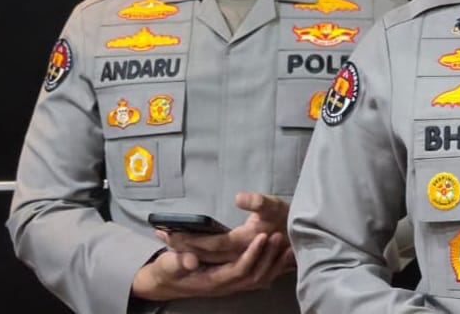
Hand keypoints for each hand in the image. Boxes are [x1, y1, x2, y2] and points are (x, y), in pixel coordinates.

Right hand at [131, 231, 294, 300]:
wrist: (166, 283)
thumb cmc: (167, 271)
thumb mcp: (167, 266)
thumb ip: (177, 262)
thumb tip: (190, 260)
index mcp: (212, 281)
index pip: (239, 270)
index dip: (252, 254)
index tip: (262, 235)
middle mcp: (226, 286)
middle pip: (254, 275)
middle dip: (268, 256)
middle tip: (279, 235)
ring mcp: (232, 285)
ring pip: (260, 279)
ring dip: (275, 263)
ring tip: (289, 246)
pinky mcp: (236, 281)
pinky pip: (260, 278)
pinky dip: (274, 269)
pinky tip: (285, 257)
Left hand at [156, 193, 290, 266]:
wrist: (297, 234)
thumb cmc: (284, 216)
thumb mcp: (274, 205)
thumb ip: (258, 201)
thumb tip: (239, 197)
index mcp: (245, 241)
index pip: (212, 243)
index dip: (191, 239)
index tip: (170, 232)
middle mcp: (239, 253)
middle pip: (205, 254)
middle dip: (183, 245)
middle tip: (161, 236)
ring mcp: (238, 258)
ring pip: (207, 260)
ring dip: (188, 251)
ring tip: (170, 242)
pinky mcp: (238, 259)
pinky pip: (213, 261)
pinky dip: (199, 257)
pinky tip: (188, 252)